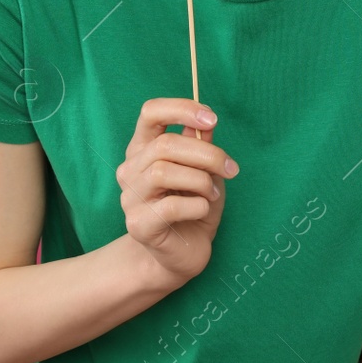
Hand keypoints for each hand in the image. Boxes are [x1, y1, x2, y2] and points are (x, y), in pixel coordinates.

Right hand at [117, 97, 238, 287]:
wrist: (183, 254)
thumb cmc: (193, 207)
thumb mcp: (204, 171)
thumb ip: (202, 146)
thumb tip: (207, 123)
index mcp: (144, 148)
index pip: (150, 112)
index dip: (181, 109)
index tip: (211, 119)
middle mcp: (130, 169)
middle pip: (165, 145)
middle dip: (207, 154)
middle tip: (231, 169)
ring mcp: (130, 197)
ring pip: (163, 172)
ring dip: (200, 180)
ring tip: (212, 193)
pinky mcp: (138, 224)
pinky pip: (171, 206)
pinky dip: (196, 205)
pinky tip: (202, 210)